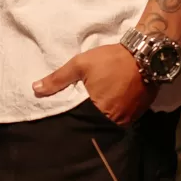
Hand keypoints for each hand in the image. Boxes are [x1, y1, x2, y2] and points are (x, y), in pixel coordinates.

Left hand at [32, 44, 156, 125]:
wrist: (146, 53)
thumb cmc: (111, 59)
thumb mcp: (80, 64)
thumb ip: (57, 79)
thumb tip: (35, 90)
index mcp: (99, 111)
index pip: (82, 125)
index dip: (75, 123)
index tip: (68, 122)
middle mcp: (116, 120)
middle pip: (97, 126)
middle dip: (89, 122)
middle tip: (81, 117)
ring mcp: (131, 117)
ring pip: (112, 124)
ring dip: (104, 119)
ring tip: (96, 112)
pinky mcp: (140, 112)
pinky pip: (125, 118)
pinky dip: (117, 113)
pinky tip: (112, 105)